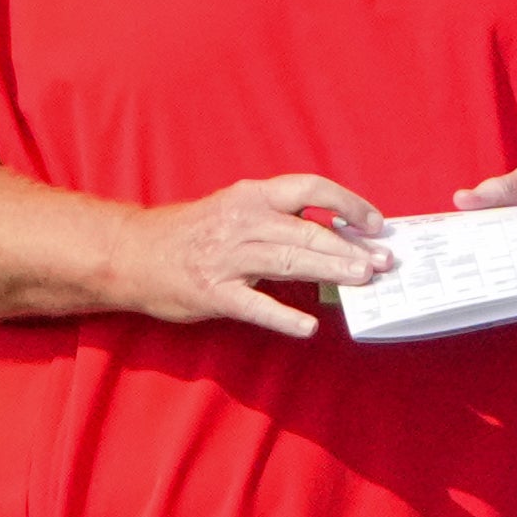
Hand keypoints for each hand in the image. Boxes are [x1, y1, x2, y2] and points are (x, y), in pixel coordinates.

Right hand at [118, 175, 391, 338]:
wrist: (132, 253)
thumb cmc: (190, 233)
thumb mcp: (233, 211)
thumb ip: (277, 221)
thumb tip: (332, 238)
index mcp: (251, 196)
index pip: (310, 189)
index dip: (347, 203)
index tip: (374, 222)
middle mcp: (243, 221)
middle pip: (308, 232)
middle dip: (351, 248)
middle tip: (384, 262)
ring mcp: (228, 258)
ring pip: (290, 262)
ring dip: (331, 272)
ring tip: (363, 281)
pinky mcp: (214, 292)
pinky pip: (256, 306)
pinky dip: (284, 317)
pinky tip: (309, 327)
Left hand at [455, 162, 516, 308]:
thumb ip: (502, 188)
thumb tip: (462, 201)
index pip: (513, 237)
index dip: (480, 244)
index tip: (453, 247)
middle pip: (514, 272)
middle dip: (481, 271)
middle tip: (447, 271)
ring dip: (492, 289)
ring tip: (460, 282)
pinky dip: (510, 298)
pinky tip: (486, 291)